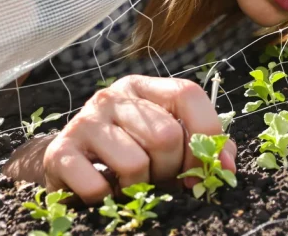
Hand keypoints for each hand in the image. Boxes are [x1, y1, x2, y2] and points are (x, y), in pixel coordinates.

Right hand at [3, 75, 236, 203]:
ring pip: (135, 163)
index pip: (188, 93)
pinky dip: (107, 199)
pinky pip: (98, 186)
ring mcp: (84, 121)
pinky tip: (104, 191)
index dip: (207, 133)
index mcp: (144, 87)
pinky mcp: (60, 152)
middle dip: (171, 169)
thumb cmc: (128, 153)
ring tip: (130, 183)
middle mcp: (112, 96)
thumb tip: (227, 165)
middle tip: (159, 178)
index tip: (212, 167)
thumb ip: (203, 145)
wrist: (67, 167)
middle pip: (166, 135)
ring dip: (139, 186)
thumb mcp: (166, 141)